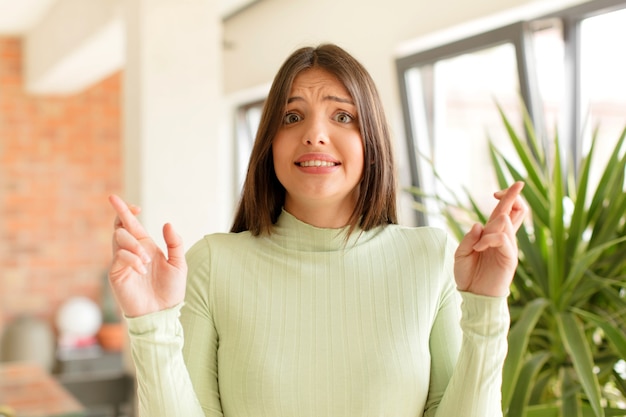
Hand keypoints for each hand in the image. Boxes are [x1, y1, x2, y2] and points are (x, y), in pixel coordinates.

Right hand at [108, 195, 187, 316]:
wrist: (162, 313)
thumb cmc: (171, 290)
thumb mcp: (179, 264)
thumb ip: (174, 243)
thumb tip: (167, 223)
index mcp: (146, 246)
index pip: (132, 224)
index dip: (127, 211)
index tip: (134, 205)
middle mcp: (132, 252)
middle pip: (120, 227)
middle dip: (122, 214)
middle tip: (125, 207)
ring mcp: (122, 262)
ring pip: (119, 239)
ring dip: (134, 245)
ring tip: (147, 261)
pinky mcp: (116, 274)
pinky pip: (119, 257)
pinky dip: (132, 259)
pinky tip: (142, 269)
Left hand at [454, 181, 527, 296]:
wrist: (474, 295)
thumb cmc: (467, 274)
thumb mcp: (461, 253)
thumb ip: (468, 238)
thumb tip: (478, 224)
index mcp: (491, 234)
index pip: (506, 211)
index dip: (508, 197)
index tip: (498, 190)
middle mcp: (503, 238)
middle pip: (516, 211)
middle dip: (512, 196)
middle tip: (502, 192)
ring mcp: (508, 247)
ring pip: (505, 223)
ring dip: (490, 227)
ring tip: (477, 245)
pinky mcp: (509, 257)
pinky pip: (503, 239)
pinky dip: (489, 239)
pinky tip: (479, 248)